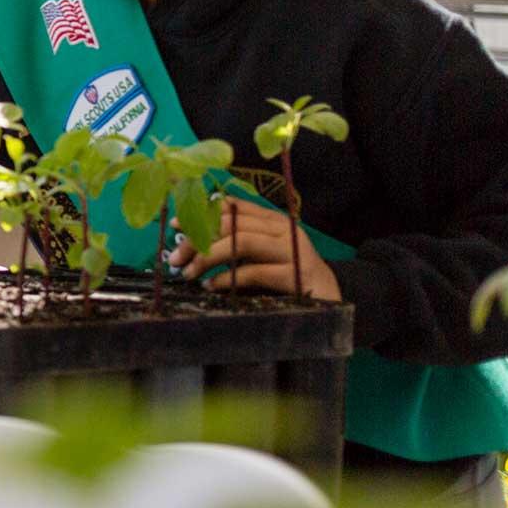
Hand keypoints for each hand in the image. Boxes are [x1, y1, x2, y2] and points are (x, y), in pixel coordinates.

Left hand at [168, 200, 341, 301]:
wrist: (331, 300)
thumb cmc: (287, 278)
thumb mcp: (260, 256)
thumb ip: (235, 244)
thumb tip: (189, 243)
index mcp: (273, 221)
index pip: (234, 207)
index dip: (203, 213)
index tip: (176, 225)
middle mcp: (284, 230)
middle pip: (233, 223)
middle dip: (199, 238)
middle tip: (176, 257)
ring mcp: (293, 251)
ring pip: (242, 241)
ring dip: (209, 256)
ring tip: (189, 272)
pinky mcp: (296, 275)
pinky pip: (255, 271)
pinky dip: (228, 279)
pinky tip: (212, 286)